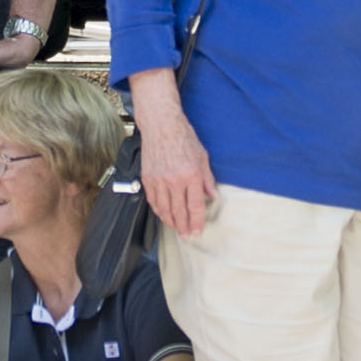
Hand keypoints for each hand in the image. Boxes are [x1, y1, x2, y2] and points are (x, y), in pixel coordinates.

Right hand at [136, 81, 214, 239]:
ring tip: (176, 229)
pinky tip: (164, 215)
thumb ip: (208, 179)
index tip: (197, 231)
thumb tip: (212, 197)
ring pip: (164, 209)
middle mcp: (174, 179)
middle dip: (184, 226)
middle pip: (179, 211)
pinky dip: (158, 211)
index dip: (197, 221)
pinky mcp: (148, 178)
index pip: (195, 205)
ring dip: (171, 221)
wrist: (161, 124)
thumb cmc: (184, 137)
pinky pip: (153, 200)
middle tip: (187, 236)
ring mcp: (159, 180)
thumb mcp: (202, 156)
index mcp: (191, 174)